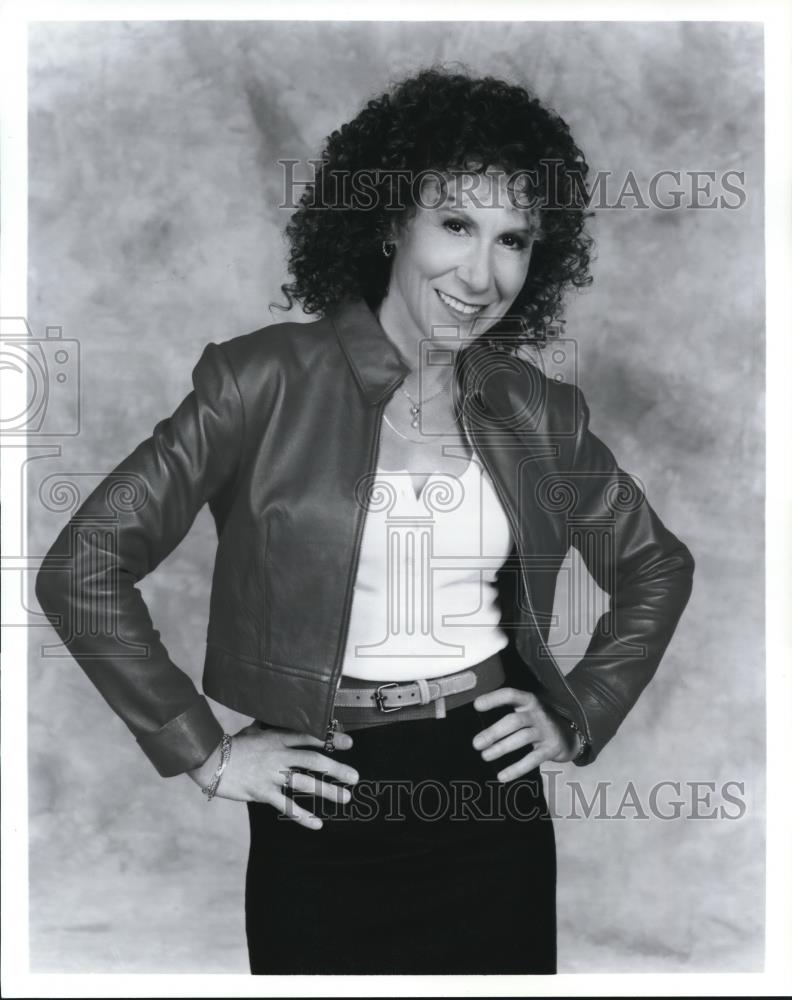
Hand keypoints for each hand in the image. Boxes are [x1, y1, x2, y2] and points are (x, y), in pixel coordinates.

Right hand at [187, 723, 358, 829]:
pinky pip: (286, 806)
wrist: (210, 760)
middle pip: (314, 760)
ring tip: (345, 797)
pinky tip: (317, 824)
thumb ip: (271, 727)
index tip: (349, 743)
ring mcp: (272, 775)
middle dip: (337, 769)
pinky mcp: (263, 793)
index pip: (310, 736)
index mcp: (278, 738)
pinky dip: (303, 816)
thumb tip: (280, 718)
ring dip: (328, 791)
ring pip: (305, 783)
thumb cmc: (233, 744)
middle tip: (354, 776)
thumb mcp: (254, 729)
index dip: (331, 739)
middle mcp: (278, 755)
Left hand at [472, 687, 579, 781]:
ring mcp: (545, 731)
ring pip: (522, 738)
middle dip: (494, 732)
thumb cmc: (538, 723)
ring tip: (485, 756)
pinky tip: (502, 776)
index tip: (477, 705)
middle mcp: (538, 714)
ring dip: (501, 748)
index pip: (511, 695)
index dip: (494, 699)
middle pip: (514, 721)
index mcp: (528, 702)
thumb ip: (508, 712)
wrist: (569, 737)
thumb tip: (477, 723)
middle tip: (476, 744)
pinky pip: (532, 760)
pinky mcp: (551, 749)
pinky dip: (516, 769)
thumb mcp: (527, 711)